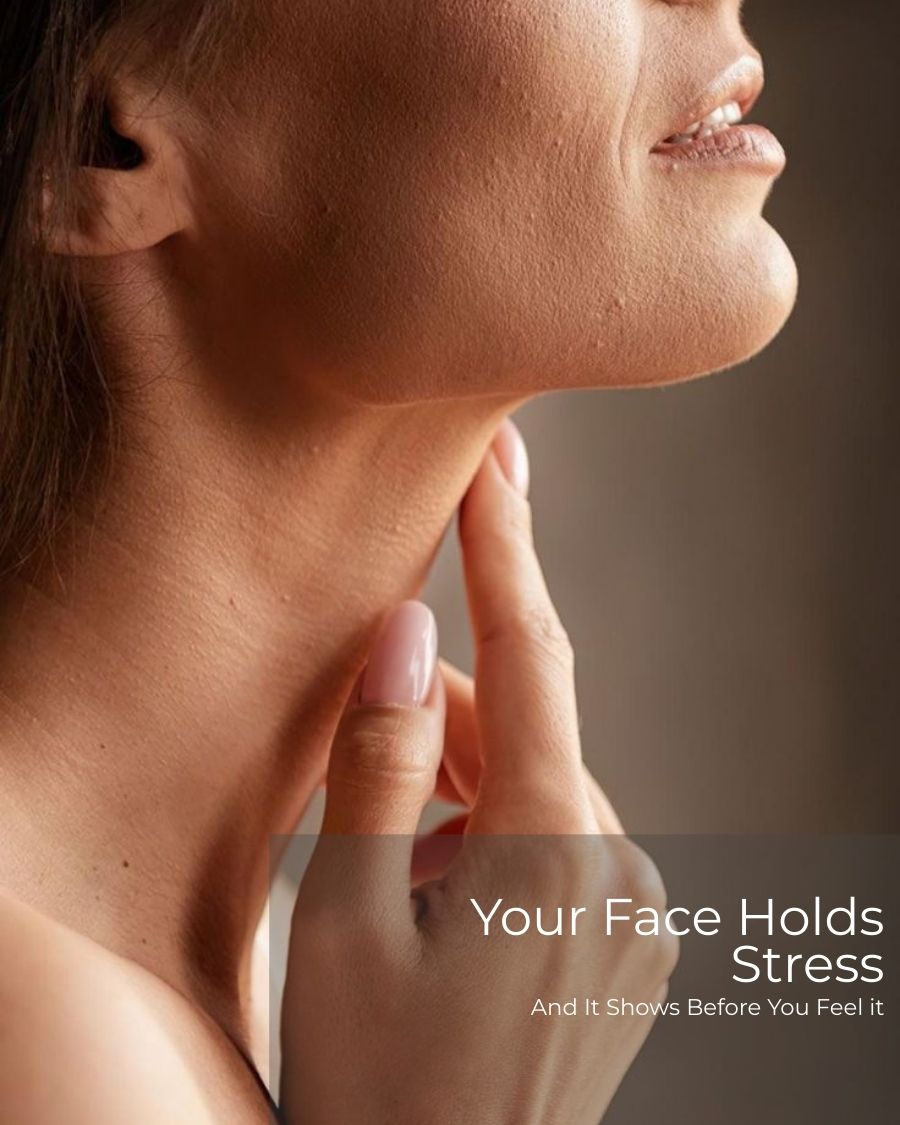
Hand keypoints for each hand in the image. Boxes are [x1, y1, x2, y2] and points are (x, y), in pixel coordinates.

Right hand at [280, 421, 675, 1123]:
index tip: (497, 456)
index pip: (531, 655)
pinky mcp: (633, 941)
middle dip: (440, 712)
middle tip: (352, 730)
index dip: (506, 546)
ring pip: (540, 785)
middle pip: (524, 729)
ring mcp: (640, 911)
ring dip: (463, 785)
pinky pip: (563, 841)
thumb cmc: (379, 1090)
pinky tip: (440, 893)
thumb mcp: (342, 928)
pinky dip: (498, 834)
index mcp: (553, 851)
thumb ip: (380, 767)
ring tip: (387, 860)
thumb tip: (401, 631)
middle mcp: (622, 869)